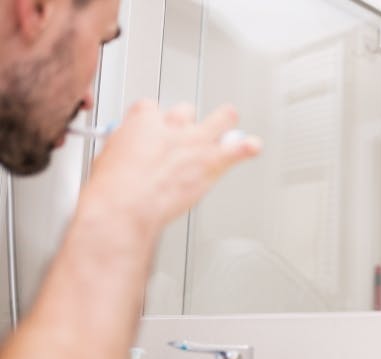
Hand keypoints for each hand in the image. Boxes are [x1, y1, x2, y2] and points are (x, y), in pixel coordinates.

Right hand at [83, 100, 261, 232]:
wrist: (126, 208)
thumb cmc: (113, 190)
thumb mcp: (107, 160)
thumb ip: (124, 151)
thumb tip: (126, 156)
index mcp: (143, 123)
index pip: (151, 108)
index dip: (155, 119)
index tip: (156, 127)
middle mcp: (172, 128)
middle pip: (186, 111)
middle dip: (187, 121)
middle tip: (188, 132)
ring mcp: (195, 142)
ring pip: (219, 118)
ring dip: (224, 121)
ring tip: (229, 121)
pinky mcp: (211, 161)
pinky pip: (238, 149)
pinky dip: (247, 148)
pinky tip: (253, 146)